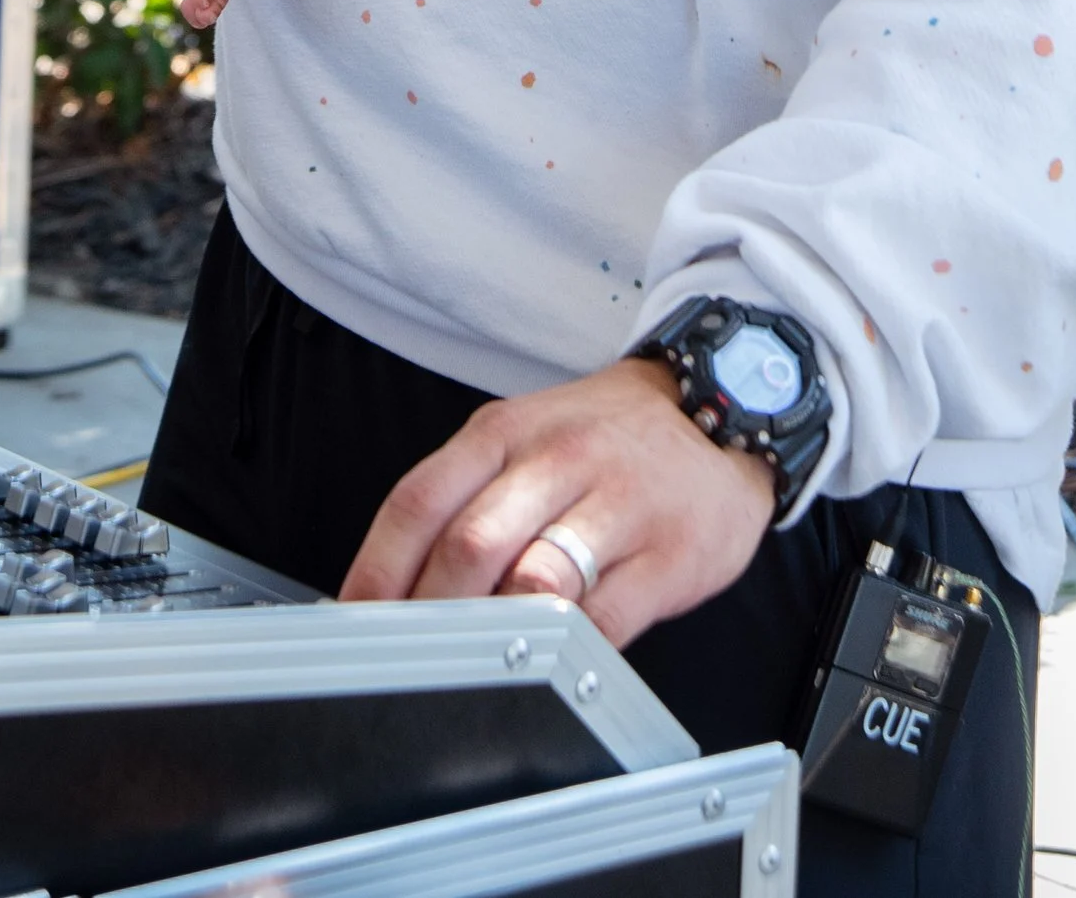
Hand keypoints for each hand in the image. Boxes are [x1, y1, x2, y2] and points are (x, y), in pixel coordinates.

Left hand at [337, 358, 773, 647]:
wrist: (718, 409)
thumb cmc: (606, 436)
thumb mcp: (528, 437)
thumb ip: (467, 496)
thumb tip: (394, 581)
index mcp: (506, 432)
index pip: (420, 500)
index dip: (377, 570)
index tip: (356, 623)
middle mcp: (557, 460)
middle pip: (470, 545)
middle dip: (430, 613)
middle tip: (412, 658)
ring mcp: (617, 504)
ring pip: (537, 579)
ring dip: (497, 635)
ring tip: (476, 667)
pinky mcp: (668, 554)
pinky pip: (606, 619)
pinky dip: (568, 653)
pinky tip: (551, 666)